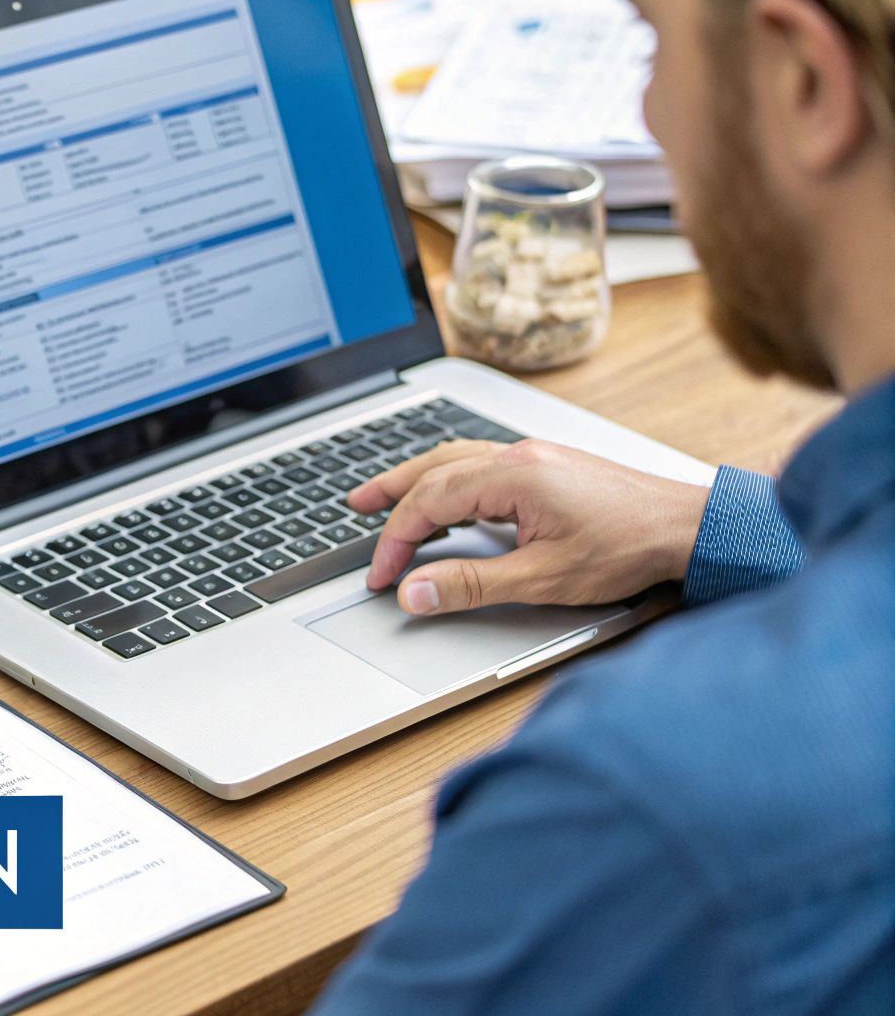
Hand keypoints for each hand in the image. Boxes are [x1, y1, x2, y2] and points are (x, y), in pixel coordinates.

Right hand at [345, 439, 710, 615]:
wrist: (692, 527)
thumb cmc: (631, 547)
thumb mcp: (544, 579)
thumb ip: (472, 585)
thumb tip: (417, 592)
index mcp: (513, 475)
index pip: (429, 502)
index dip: (396, 540)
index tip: (382, 574)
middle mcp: (520, 455)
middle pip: (433, 467)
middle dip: (390, 490)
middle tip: (356, 506)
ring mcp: (536, 456)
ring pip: (456, 458)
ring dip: (417, 477)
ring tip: (388, 493)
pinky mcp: (550, 466)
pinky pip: (482, 461)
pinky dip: (450, 476)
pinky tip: (450, 494)